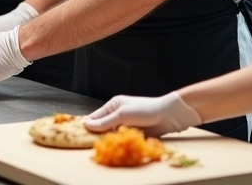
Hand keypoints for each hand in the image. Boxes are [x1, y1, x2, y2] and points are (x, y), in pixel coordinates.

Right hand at [83, 92, 201, 136]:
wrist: (169, 116)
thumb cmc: (146, 110)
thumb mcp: (123, 115)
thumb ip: (106, 122)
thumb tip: (87, 125)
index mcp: (113, 105)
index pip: (95, 116)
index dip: (89, 126)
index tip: (82, 136)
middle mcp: (118, 114)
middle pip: (103, 127)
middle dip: (101, 135)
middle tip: (98, 143)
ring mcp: (126, 124)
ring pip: (113, 135)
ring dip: (112, 140)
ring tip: (112, 145)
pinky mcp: (134, 133)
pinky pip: (123, 140)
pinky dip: (122, 143)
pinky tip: (121, 146)